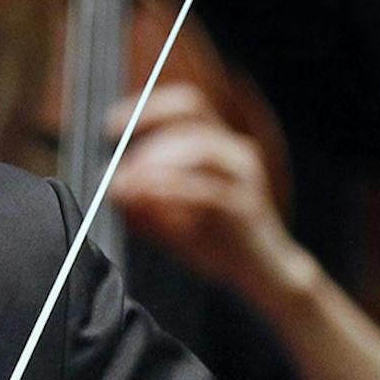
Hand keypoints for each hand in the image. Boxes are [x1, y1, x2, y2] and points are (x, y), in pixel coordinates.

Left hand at [108, 84, 296, 291]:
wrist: (267, 275)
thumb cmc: (223, 243)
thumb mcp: (173, 222)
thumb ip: (145, 205)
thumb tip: (113, 189)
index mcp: (219, 147)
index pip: (186, 105)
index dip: (147, 107)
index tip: (111, 126)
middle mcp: (234, 152)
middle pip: (192, 111)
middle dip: (147, 125)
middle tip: (118, 157)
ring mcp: (244, 176)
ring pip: (199, 146)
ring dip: (155, 161)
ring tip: (125, 182)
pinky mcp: (246, 206)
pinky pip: (205, 190)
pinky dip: (169, 190)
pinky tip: (145, 197)